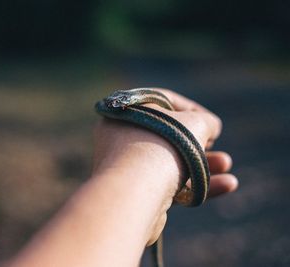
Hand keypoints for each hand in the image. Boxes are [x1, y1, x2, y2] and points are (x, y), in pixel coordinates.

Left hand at [92, 88, 237, 244]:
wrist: (135, 192)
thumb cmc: (164, 144)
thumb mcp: (194, 122)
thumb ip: (205, 121)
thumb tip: (210, 126)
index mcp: (127, 112)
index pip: (160, 104)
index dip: (190, 109)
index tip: (210, 122)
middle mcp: (120, 137)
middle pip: (166, 138)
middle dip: (199, 144)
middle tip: (215, 145)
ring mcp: (126, 166)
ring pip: (169, 164)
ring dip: (202, 165)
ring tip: (226, 165)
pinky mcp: (134, 193)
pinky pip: (167, 185)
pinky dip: (195, 185)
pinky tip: (227, 185)